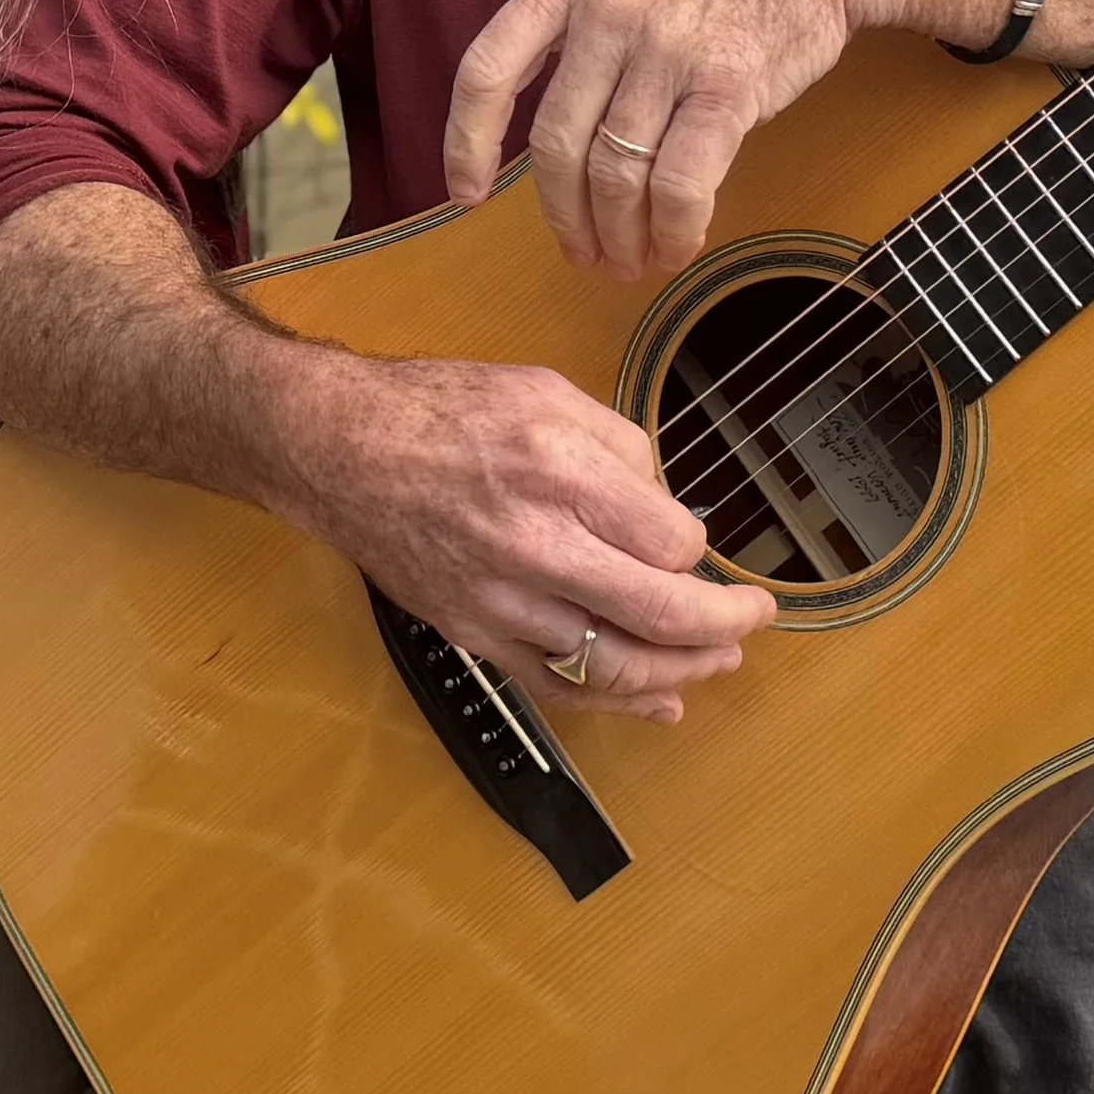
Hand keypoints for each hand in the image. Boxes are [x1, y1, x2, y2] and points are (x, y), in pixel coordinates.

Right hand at [271, 350, 776, 720]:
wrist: (339, 450)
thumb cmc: (441, 410)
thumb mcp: (545, 390)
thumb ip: (620, 446)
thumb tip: (665, 509)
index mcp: (558, 471)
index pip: (670, 539)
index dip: (699, 547)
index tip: (695, 540)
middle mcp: (533, 544)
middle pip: (659, 613)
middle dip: (725, 625)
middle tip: (754, 618)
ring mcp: (501, 600)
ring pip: (613, 665)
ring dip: (682, 672)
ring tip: (720, 660)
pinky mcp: (475, 633)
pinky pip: (557, 685)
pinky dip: (617, 703)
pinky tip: (660, 703)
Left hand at [448, 0, 947, 281]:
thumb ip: (578, 21)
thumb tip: (554, 122)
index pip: (488, 68)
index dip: (467, 141)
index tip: (466, 193)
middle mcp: (608, 13)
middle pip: (557, 145)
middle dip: (564, 216)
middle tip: (582, 252)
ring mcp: (666, 50)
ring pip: (616, 174)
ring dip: (619, 236)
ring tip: (630, 261)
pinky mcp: (727, 87)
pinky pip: (680, 182)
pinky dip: (673, 229)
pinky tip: (676, 244)